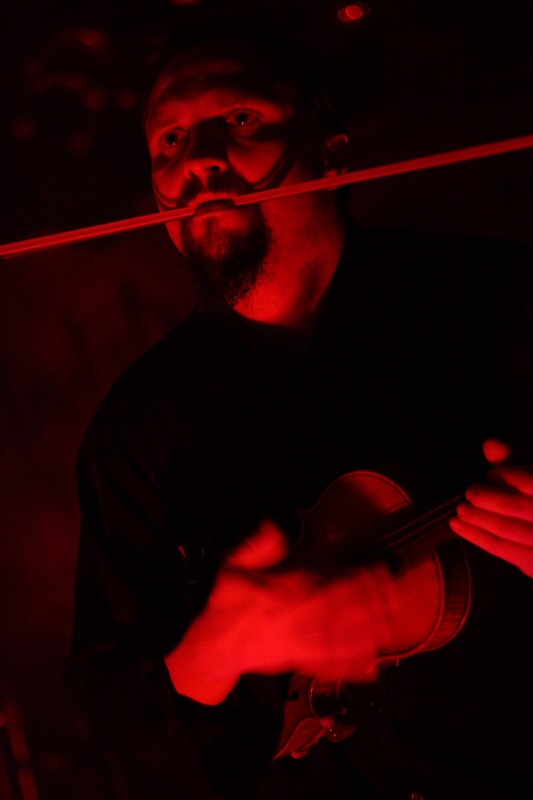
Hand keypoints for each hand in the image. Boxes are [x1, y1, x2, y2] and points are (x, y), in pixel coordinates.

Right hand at [166, 520, 440, 703]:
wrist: (214, 647)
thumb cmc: (227, 602)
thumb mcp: (232, 567)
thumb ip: (256, 547)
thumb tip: (273, 526)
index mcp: (281, 593)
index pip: (324, 584)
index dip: (354, 578)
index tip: (378, 570)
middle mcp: (294, 620)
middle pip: (340, 612)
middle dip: (371, 603)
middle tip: (399, 593)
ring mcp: (297, 644)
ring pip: (339, 639)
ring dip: (368, 632)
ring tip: (394, 622)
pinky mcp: (298, 662)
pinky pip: (328, 665)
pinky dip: (350, 666)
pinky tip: (373, 665)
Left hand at [449, 439, 532, 577]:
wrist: (532, 531)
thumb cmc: (528, 501)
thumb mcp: (530, 478)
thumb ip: (513, 461)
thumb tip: (490, 443)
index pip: (532, 483)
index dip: (510, 476)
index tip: (493, 474)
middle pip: (518, 507)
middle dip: (489, 498)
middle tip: (470, 492)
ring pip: (508, 530)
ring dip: (478, 518)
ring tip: (461, 509)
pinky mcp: (531, 564)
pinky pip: (500, 549)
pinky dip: (476, 536)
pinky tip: (459, 526)